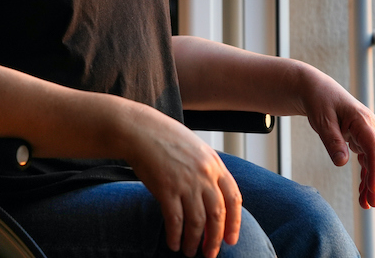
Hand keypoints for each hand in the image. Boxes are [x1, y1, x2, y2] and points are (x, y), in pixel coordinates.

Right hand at [122, 110, 241, 257]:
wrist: (140, 130)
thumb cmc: (166, 137)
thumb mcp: (197, 149)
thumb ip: (208, 170)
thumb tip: (214, 196)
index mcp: (215, 164)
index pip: (233, 199)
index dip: (234, 223)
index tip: (231, 239)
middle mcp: (204, 175)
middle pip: (217, 215)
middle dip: (215, 239)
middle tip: (211, 253)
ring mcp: (186, 182)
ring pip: (197, 222)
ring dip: (194, 242)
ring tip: (189, 252)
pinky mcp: (166, 189)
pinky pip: (175, 220)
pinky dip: (175, 236)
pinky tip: (173, 244)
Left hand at [300, 70, 374, 208]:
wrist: (314, 88)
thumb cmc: (318, 100)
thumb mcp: (322, 119)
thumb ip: (332, 140)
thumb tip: (342, 163)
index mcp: (363, 120)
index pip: (374, 150)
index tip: (373, 190)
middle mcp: (369, 127)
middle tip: (370, 204)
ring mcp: (366, 132)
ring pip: (374, 161)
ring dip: (371, 181)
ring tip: (367, 203)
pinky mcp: (360, 137)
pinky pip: (366, 158)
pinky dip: (365, 174)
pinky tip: (363, 189)